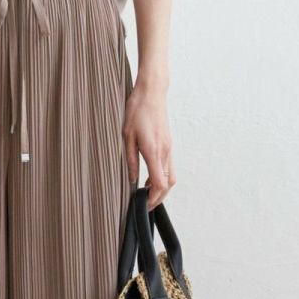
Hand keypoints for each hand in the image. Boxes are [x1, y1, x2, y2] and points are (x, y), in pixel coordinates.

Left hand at [122, 76, 175, 210]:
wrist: (152, 92)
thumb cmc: (137, 110)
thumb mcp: (127, 136)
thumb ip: (130, 160)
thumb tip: (132, 179)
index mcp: (154, 151)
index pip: (159, 184)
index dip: (153, 199)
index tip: (144, 206)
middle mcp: (165, 152)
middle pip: (168, 184)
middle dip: (159, 198)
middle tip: (146, 205)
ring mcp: (169, 148)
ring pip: (171, 176)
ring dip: (161, 188)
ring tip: (146, 193)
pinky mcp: (168, 144)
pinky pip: (169, 166)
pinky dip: (162, 177)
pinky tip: (150, 177)